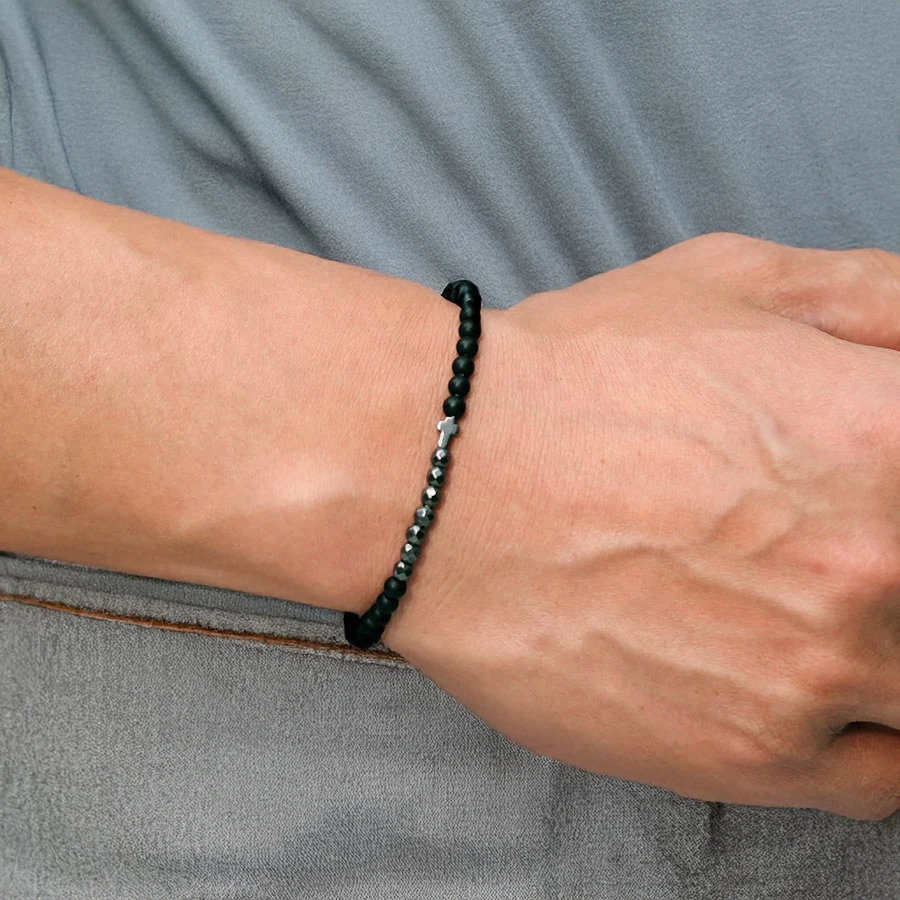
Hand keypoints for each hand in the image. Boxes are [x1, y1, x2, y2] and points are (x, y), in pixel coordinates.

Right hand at [382, 232, 899, 820]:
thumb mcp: (736, 284)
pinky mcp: (754, 758)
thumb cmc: (578, 377)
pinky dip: (862, 737)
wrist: (446, 479)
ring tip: (803, 612)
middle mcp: (884, 565)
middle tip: (825, 555)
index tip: (878, 506)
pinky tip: (802, 685)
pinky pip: (881, 780)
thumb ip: (882, 302)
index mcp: (896, 436)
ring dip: (884, 652)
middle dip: (888, 564)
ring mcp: (822, 675)